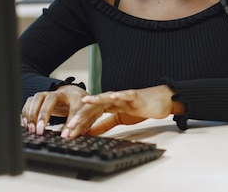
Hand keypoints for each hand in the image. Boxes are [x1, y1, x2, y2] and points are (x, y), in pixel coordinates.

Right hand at [21, 84, 88, 134]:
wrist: (76, 96)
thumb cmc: (79, 105)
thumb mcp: (83, 114)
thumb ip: (75, 125)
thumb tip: (66, 137)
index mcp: (67, 94)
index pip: (55, 100)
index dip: (48, 113)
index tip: (45, 128)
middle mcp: (55, 92)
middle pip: (42, 98)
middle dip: (38, 115)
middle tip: (37, 131)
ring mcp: (47, 95)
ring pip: (34, 99)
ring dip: (30, 114)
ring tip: (30, 129)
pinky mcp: (41, 100)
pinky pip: (29, 103)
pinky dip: (25, 113)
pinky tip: (26, 124)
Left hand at [62, 85, 183, 137]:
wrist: (159, 102)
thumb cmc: (139, 108)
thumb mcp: (118, 119)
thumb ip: (104, 125)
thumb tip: (89, 132)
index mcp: (108, 105)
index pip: (89, 114)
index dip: (78, 123)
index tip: (68, 133)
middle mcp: (112, 99)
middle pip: (94, 106)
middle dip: (82, 116)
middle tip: (70, 126)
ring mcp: (123, 96)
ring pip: (107, 97)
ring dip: (96, 100)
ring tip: (84, 101)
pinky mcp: (135, 95)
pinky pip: (126, 94)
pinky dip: (120, 94)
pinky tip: (113, 96)